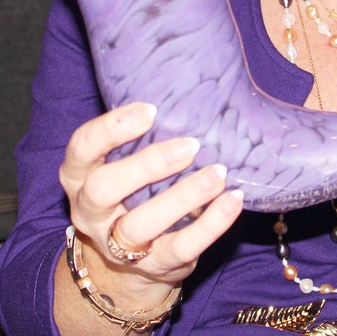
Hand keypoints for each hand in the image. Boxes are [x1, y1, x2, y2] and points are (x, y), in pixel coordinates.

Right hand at [59, 102, 242, 301]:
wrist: (129, 261)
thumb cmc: (135, 188)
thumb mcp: (126, 161)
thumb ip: (149, 135)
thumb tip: (198, 95)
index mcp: (80, 175)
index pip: (83, 147)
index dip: (112, 128)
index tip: (151, 110)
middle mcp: (90, 211)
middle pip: (103, 189)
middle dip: (147, 165)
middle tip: (191, 145)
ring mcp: (117, 245)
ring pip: (139, 226)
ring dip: (183, 197)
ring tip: (218, 174)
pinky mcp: (153, 266)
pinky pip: (180, 248)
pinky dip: (211, 224)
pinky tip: (233, 200)